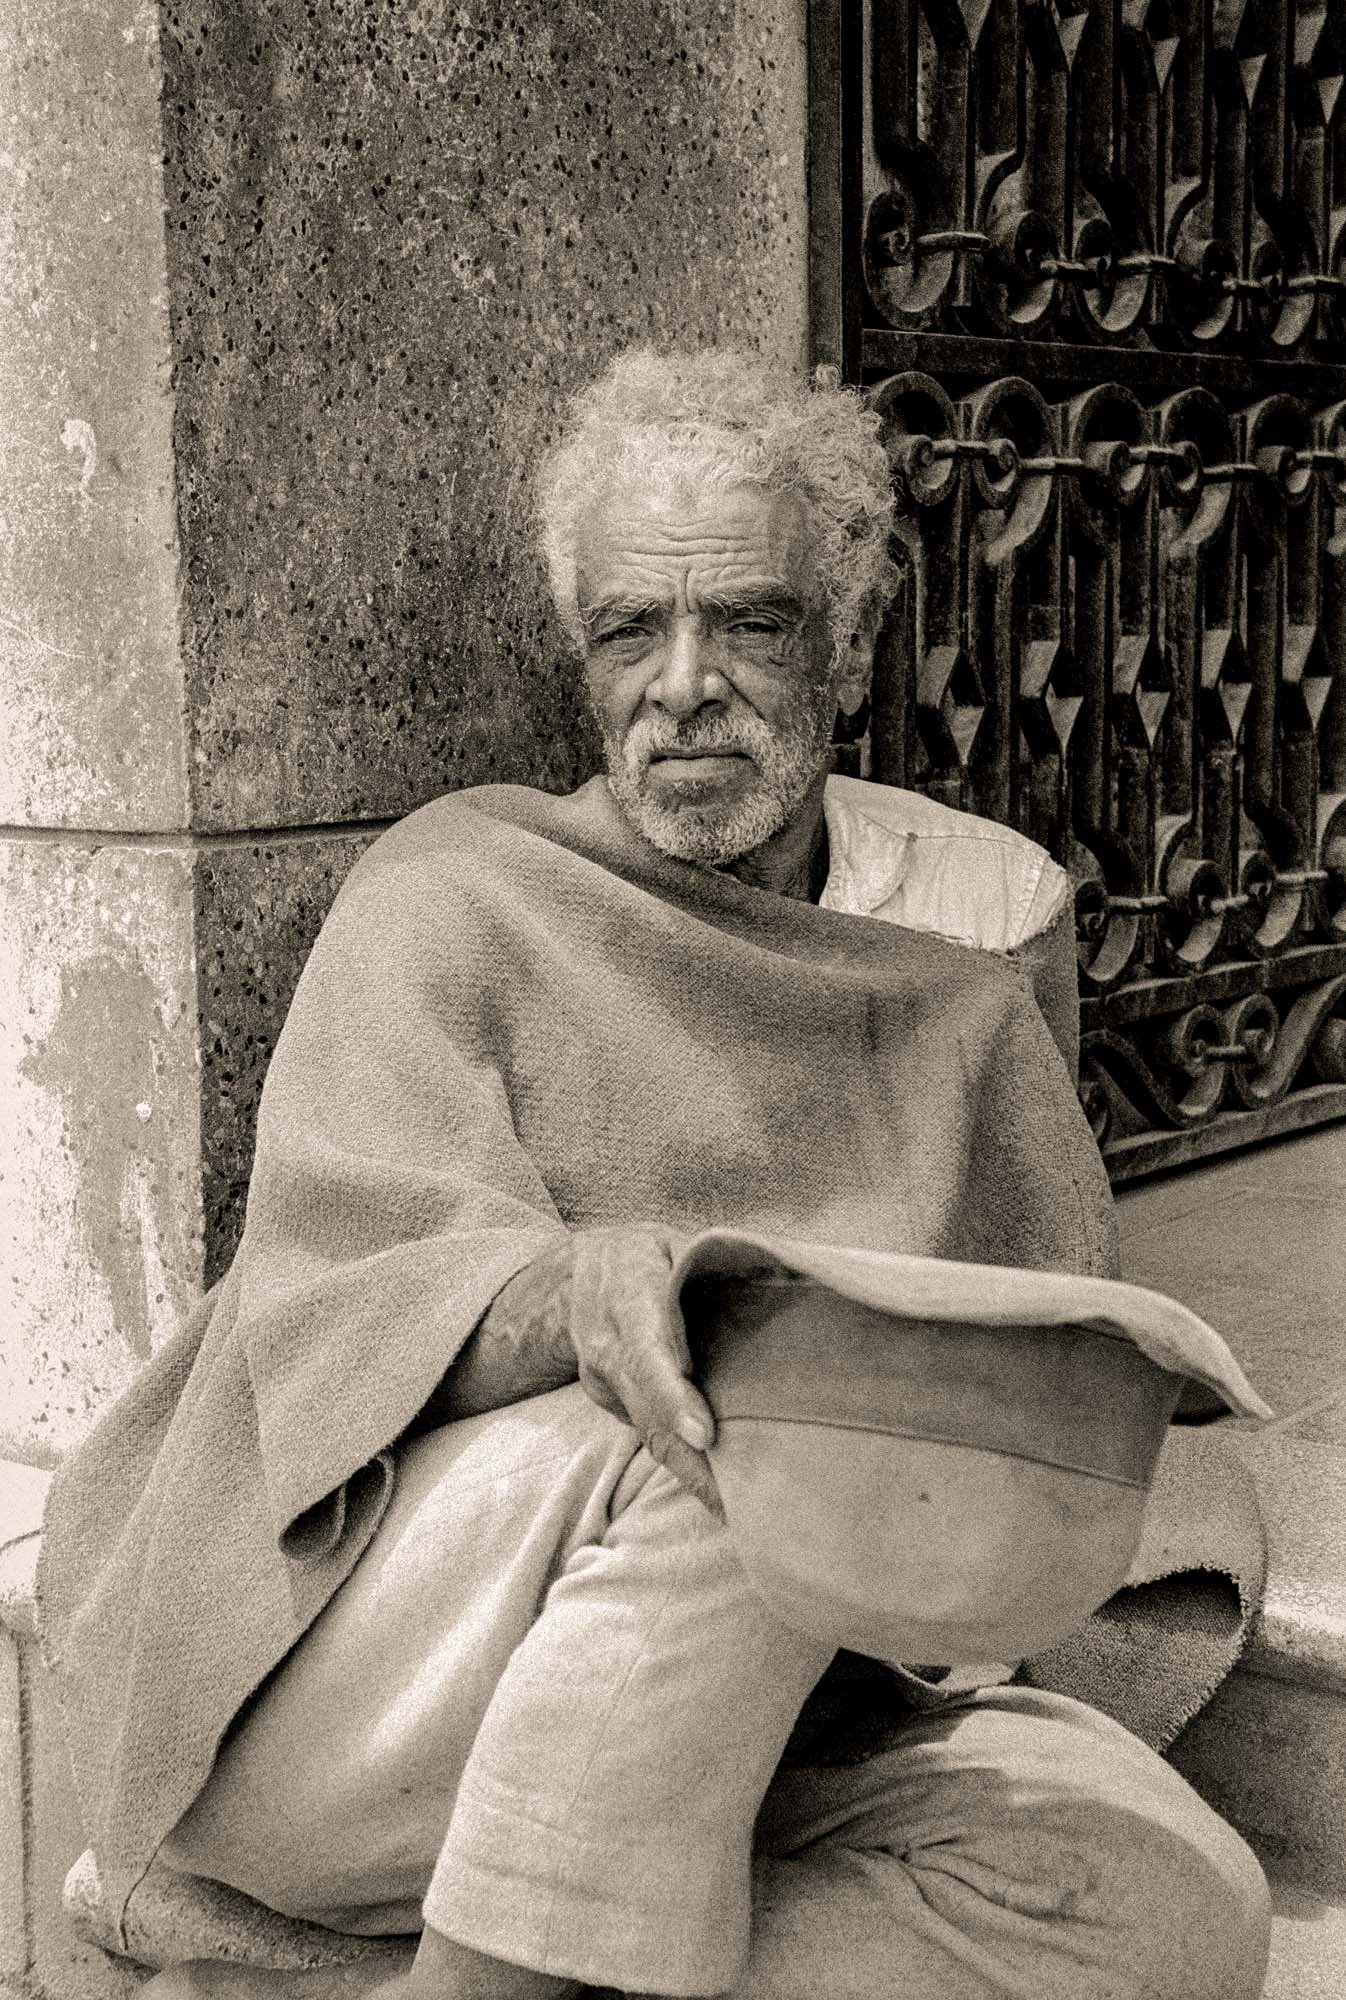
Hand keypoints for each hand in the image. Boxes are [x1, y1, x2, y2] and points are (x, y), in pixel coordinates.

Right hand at [569, 1226, 720, 1515]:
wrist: (579, 1266)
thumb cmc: (645, 1253)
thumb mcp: (675, 1241)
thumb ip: (711, 1267)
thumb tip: (774, 1281)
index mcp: (628, 1297)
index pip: (647, 1352)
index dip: (672, 1396)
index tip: (704, 1436)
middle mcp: (607, 1344)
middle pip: (647, 1410)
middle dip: (689, 1462)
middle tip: (735, 1502)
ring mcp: (602, 1378)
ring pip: (646, 1431)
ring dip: (688, 1471)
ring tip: (734, 1507)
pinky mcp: (609, 1398)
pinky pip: (646, 1430)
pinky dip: (679, 1457)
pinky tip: (716, 1483)